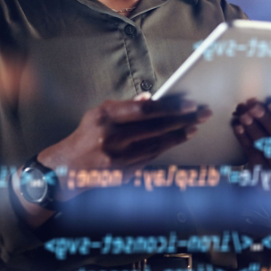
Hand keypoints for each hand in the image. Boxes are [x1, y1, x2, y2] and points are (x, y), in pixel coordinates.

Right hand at [37, 94, 210, 200]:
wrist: (68, 168)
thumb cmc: (87, 135)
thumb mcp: (99, 113)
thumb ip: (125, 106)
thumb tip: (151, 98)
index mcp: (105, 117)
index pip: (145, 110)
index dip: (170, 107)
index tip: (189, 103)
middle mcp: (112, 138)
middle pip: (156, 127)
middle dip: (183, 119)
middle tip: (202, 113)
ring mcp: (119, 158)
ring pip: (158, 144)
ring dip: (179, 135)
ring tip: (194, 126)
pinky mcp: (124, 172)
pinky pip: (151, 157)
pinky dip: (166, 147)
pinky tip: (177, 139)